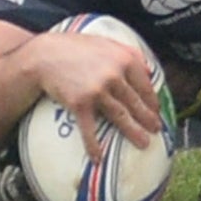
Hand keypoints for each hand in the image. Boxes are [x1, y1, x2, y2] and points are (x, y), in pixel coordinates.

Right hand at [27, 29, 162, 162]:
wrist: (44, 56)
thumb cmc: (75, 48)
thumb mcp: (106, 42)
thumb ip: (129, 52)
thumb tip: (149, 70)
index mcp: (124, 60)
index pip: (145, 85)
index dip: (152, 101)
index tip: (155, 111)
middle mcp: (114, 75)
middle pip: (136, 103)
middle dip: (149, 119)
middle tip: (156, 130)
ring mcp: (98, 90)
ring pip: (121, 116)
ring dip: (134, 133)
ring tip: (144, 143)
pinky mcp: (80, 103)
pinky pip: (90, 129)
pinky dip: (94, 145)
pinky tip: (98, 158)